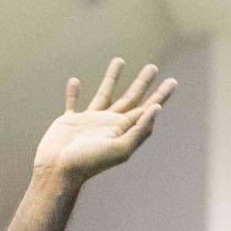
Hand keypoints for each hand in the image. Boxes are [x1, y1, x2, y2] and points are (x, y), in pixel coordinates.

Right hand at [32, 58, 176, 184]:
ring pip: (104, 94)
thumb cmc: (88, 162)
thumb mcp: (119, 148)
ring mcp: (89, 122)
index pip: (146, 109)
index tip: (172, 81)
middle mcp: (109, 123)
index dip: (160, 96)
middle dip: (142, 83)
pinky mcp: (69, 121)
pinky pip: (73, 103)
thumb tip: (157, 108)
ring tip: (120, 60)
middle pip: (130, 98)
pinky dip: (73, 93)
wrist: (58, 171)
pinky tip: (75, 82)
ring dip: (112, 78)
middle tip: (153, 67)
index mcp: (122, 129)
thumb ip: (139, 130)